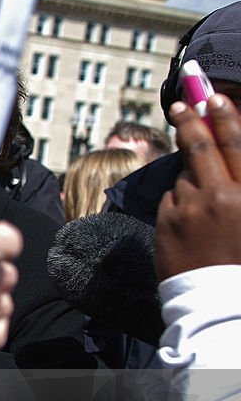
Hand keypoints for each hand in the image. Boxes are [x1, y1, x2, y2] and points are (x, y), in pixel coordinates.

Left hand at [157, 95, 240, 280]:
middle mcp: (221, 196)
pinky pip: (171, 200)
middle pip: (201, 147)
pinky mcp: (166, 222)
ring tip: (204, 206)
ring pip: (185, 177)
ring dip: (191, 180)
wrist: (219, 302)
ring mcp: (190, 208)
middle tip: (181, 103)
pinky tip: (191, 224)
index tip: (213, 98)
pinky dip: (179, 203)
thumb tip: (231, 158)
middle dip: (191, 121)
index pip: (236, 144)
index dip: (225, 117)